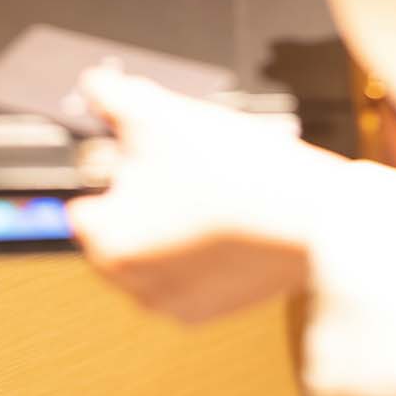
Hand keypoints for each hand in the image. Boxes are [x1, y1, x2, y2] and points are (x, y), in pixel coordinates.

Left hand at [66, 66, 343, 323]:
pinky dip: (203, 245)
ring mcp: (176, 303)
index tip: (139, 147)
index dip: (111, 163)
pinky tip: (228, 212)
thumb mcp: (160, 113)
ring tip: (210, 182)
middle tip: (181, 159)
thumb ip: (110, 96)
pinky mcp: (214, 308)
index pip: (82, 199)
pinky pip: (191, 268)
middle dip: (141, 191)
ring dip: (170, 218)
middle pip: (119, 223)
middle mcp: (133, 286)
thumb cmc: (233, 170)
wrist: (313, 217)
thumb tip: (93, 87)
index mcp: (108, 245)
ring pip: (156, 245)